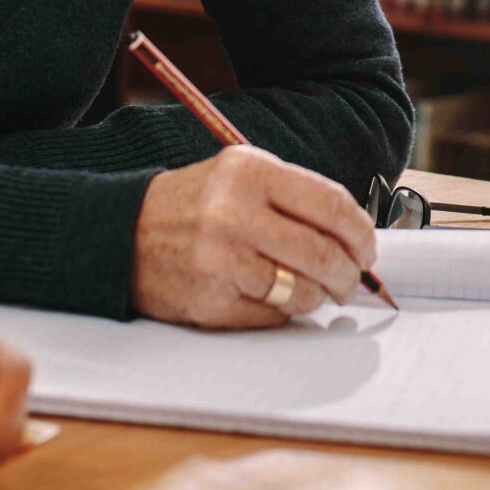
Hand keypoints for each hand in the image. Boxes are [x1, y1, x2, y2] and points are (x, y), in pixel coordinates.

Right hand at [132, 145, 378, 328]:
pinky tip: (274, 297)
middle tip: (352, 280)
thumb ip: (295, 198)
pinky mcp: (211, 301)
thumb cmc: (193, 205)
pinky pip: (273, 317)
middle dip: (350, 274)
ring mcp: (221, 260)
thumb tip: (355, 238)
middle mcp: (235, 213)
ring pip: (304, 291)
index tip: (368, 248)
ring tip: (314, 289)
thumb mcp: (240, 176)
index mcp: (249, 172)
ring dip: (319, 296)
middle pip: (324, 254)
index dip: (362, 233)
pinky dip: (284, 312)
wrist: (120, 234)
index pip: (332, 206)